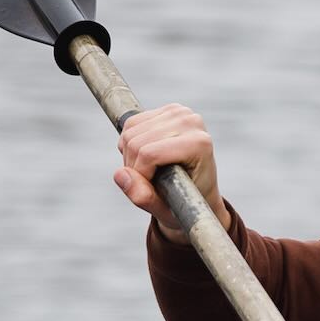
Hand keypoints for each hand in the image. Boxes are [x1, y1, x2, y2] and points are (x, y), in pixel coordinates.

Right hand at [114, 103, 221, 238]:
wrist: (199, 192)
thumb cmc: (185, 205)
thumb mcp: (164, 211)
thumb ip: (144, 197)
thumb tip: (121, 175)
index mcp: (199, 143)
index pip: (149, 154)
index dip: (140, 175)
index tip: (150, 190)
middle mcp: (191, 121)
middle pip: (136, 142)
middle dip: (133, 167)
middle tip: (147, 182)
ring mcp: (179, 112)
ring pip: (130, 133)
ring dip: (129, 156)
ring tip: (147, 171)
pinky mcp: (167, 109)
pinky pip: (130, 124)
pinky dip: (129, 144)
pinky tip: (145, 156)